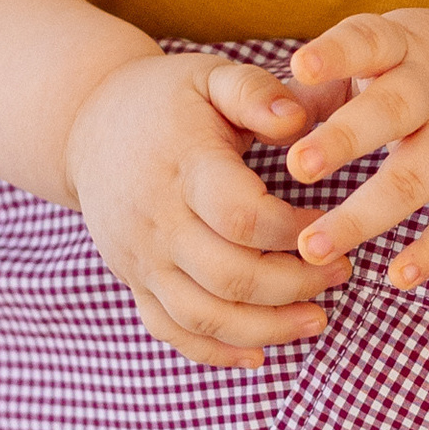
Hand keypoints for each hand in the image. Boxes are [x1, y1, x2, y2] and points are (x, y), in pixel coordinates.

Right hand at [59, 52, 333, 367]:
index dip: (296, 231)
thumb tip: (298, 123)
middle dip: (296, 285)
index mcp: (183, 167)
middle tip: (341, 272)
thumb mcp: (211, 76)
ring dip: (267, 328)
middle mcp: (156, 220)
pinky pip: (170, 331)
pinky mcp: (133, 280)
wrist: (86, 124)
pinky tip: (259, 353)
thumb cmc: (167, 98)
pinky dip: (215, 353)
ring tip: (318, 320)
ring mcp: (140, 258)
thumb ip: (256, 92)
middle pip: (230, 277)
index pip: (243, 218)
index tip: (333, 223)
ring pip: (203, 317)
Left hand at [267, 8, 428, 289]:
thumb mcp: (389, 52)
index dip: (338, 54)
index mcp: (403, 48)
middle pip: (393, 112)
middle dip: (345, 140)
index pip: (369, 41)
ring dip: (365, 214)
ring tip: (314, 246)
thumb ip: (327, 84)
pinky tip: (397, 277)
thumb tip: (257, 116)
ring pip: (417, 176)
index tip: (301, 65)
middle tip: (297, 167)